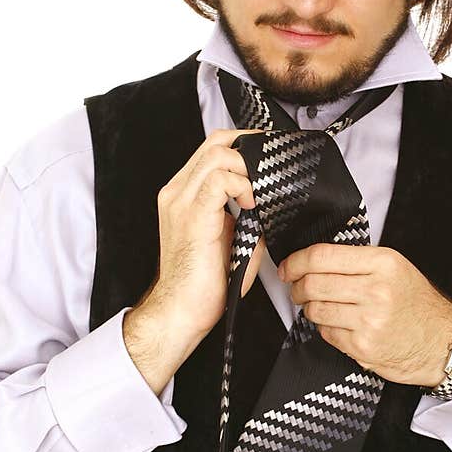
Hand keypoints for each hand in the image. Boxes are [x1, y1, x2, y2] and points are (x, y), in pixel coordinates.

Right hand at [139, 126, 266, 338]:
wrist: (182, 310)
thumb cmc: (205, 284)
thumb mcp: (234, 240)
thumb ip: (250, 216)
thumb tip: (274, 204)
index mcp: (184, 195)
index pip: (212, 148)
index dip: (244, 144)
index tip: (268, 155)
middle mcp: (177, 193)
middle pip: (215, 141)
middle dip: (251, 145)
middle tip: (273, 163)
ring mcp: (181, 201)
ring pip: (217, 153)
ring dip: (248, 167)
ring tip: (259, 192)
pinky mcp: (192, 215)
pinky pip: (219, 179)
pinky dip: (242, 185)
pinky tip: (252, 204)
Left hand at [278, 243, 451, 385]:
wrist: (443, 342)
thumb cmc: (417, 304)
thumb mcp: (395, 268)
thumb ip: (358, 262)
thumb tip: (312, 261)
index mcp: (383, 263)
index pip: (322, 256)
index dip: (296, 261)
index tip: (288, 267)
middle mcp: (376, 290)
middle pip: (313, 283)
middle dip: (297, 286)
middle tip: (297, 288)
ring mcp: (369, 320)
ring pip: (315, 310)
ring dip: (310, 309)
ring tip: (321, 306)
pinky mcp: (363, 347)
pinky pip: (326, 333)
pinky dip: (326, 328)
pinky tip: (340, 324)